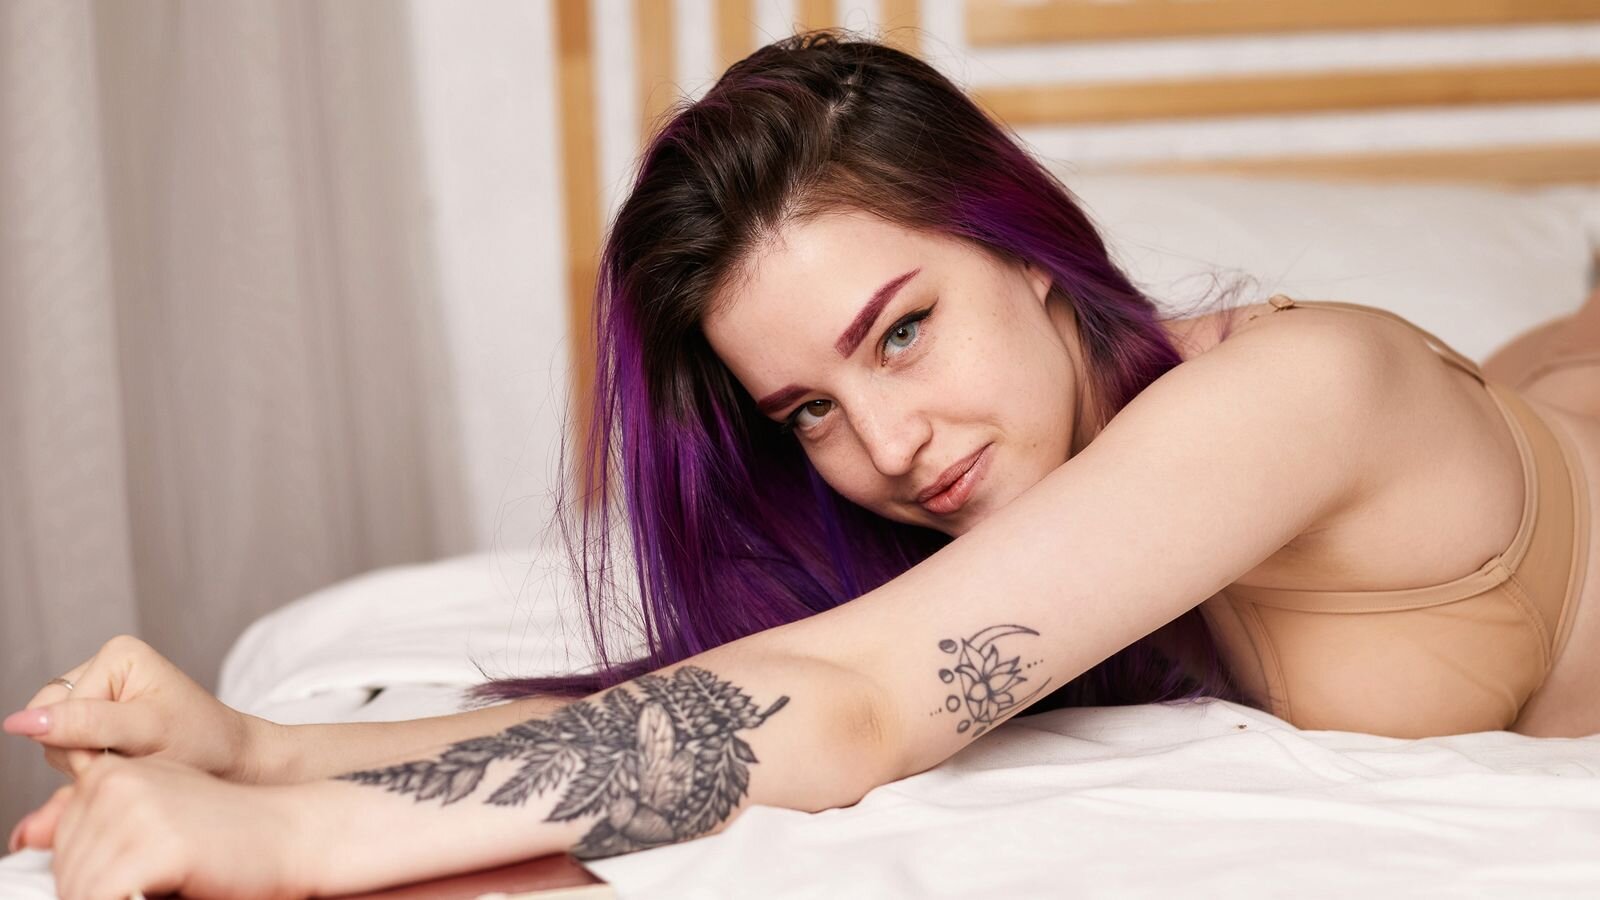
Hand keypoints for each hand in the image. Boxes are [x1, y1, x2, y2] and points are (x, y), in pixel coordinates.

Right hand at [3, 635, 279, 783]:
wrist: (232, 758)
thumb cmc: (202, 742)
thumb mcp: (145, 734)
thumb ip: (85, 726)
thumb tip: (18, 723)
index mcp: (116, 655)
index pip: (55, 710)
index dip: (82, 747)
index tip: (131, 754)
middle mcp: (101, 667)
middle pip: (48, 724)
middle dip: (82, 754)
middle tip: (133, 759)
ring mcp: (98, 693)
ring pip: (54, 742)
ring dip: (87, 761)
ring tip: (133, 758)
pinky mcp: (98, 718)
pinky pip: (67, 750)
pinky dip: (91, 764)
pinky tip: (125, 762)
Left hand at [10, 751, 313, 899]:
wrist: (297, 832)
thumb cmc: (228, 836)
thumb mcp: (149, 826)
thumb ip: (88, 829)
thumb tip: (20, 838)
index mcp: (109, 772)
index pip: (61, 848)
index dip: (94, 876)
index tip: (141, 873)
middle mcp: (114, 783)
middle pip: (66, 871)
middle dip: (99, 891)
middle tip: (156, 881)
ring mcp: (134, 811)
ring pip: (80, 889)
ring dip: (112, 896)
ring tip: (164, 884)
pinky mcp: (156, 844)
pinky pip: (104, 898)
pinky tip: (163, 892)